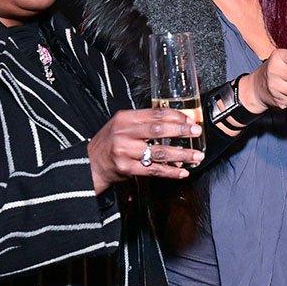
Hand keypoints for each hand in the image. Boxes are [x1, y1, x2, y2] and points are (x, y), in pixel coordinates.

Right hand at [87, 108, 202, 193]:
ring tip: (196, 156)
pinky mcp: (126, 168)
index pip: (155, 114)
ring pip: (159, 152)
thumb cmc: (110, 143)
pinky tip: (182, 171)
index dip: (175, 116)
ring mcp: (124, 151)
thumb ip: (144, 123)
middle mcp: (124, 133)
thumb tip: (176, 123)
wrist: (90, 163)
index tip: (190, 120)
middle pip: (158, 129)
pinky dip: (170, 171)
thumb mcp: (123, 126)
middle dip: (181, 131)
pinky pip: (153, 170)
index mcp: (125, 118)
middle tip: (196, 132)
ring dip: (181, 154)